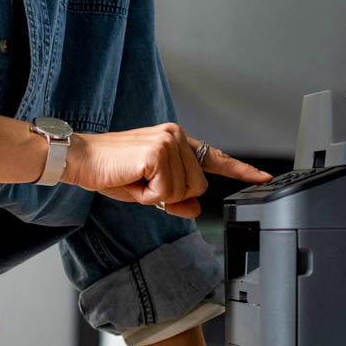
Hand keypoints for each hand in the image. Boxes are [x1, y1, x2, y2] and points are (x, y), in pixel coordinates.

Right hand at [61, 122, 272, 217]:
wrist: (80, 158)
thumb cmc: (110, 171)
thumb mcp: (147, 190)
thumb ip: (174, 198)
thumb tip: (196, 208)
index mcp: (177, 141)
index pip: (215, 158)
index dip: (242, 170)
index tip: (264, 177)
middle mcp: (178, 136)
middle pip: (197, 185)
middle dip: (170, 195)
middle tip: (142, 183)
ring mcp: (170, 141)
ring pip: (182, 191)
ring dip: (155, 195)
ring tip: (135, 179)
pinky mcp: (159, 151)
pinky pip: (165, 192)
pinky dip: (147, 196)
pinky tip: (132, 179)